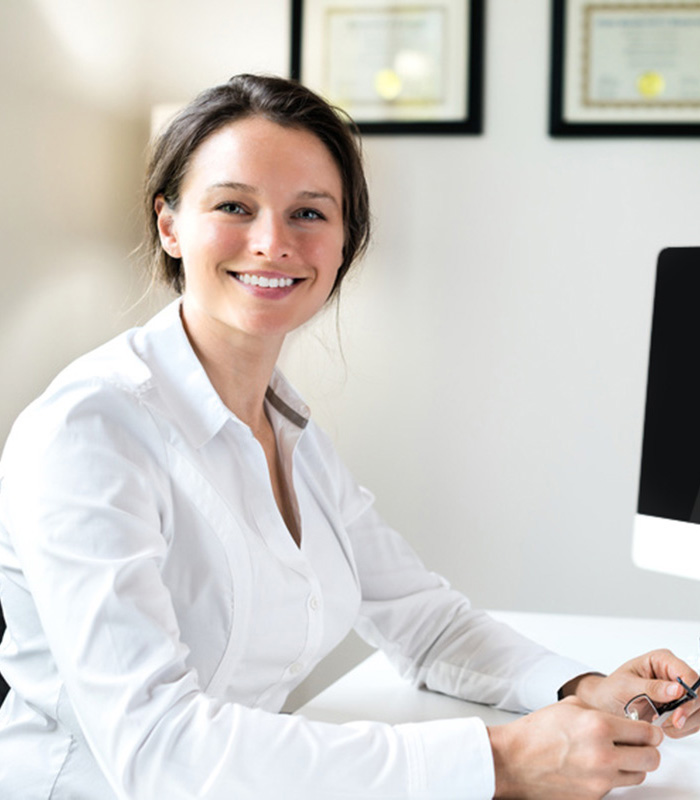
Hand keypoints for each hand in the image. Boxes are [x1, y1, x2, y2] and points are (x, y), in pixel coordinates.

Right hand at [488, 696, 662, 798]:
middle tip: (639, 746)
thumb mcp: (570, 707)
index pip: (647, 733)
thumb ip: (601, 712)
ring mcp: (599, 781)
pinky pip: (615, 788)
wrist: (513, 760)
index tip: (649, 733)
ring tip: (614, 757)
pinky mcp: (593, 798)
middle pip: (651, 758)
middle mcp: (603, 755)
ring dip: (631, 766)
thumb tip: (624, 721)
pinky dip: (610, 779)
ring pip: (638, 776)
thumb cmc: (536, 732)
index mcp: (599, 726)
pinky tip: (593, 768)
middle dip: (648, 750)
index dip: (651, 732)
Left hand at [566, 650, 699, 737]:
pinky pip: (693, 721)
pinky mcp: (680, 708)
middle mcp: (673, 674)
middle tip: (670, 723)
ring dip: (685, 723)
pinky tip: (665, 728)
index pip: (689, 676)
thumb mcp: (626, 686)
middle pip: (699, 694)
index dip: (690, 695)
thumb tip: (677, 689)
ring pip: (699, 710)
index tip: (678, 713)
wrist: (605, 705)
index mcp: (661, 661)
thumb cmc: (612, 690)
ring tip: (663, 725)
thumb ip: (651, 687)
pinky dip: (682, 729)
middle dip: (688, 712)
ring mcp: (679, 692)